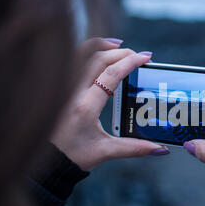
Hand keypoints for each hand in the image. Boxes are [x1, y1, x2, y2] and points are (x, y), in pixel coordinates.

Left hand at [51, 38, 168, 170]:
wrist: (45, 160)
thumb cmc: (72, 155)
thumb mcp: (105, 151)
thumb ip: (135, 148)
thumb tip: (160, 149)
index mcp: (85, 107)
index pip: (110, 75)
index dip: (130, 62)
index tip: (145, 57)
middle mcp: (71, 92)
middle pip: (98, 58)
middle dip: (121, 52)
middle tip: (137, 55)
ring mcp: (62, 86)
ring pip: (80, 53)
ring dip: (101, 45)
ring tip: (119, 45)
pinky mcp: (57, 86)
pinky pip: (72, 59)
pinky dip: (86, 50)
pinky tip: (97, 52)